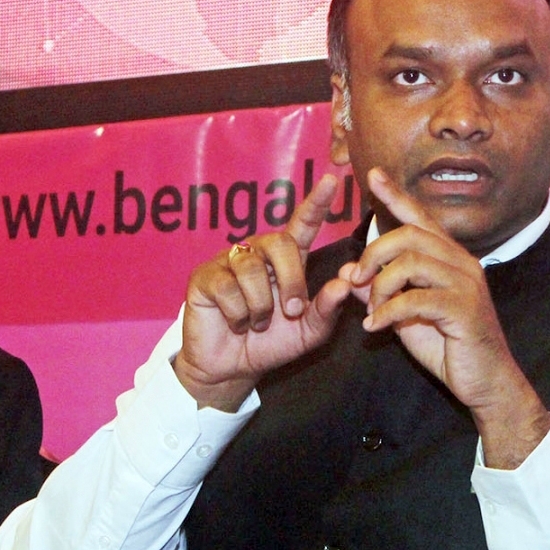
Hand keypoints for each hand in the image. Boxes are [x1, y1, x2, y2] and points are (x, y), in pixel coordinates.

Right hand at [173, 175, 351, 410]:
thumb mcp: (308, 332)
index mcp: (287, 260)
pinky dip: (238, 315)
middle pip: (280, 244)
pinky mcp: (204, 277)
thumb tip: (345, 283)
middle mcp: (258, 253)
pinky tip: (235, 323)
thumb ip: (327, 309)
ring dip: (261, 307)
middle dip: (292, 282)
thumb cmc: (272, 344)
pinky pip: (227, 289)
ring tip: (257, 323)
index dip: (316, 203)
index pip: (302, 225)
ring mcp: (229, 262)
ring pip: (252, 271)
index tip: (333, 181)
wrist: (232, 368)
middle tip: (291, 312)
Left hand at [341, 168, 549, 468]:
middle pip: (410, 235)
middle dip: (375, 253)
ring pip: (412, 262)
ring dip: (380, 285)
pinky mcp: (464, 310)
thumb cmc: (449, 347)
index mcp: (451, 259)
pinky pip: (416, 299)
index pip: (421, 219)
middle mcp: (462, 264)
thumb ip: (380, 291)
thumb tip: (349, 271)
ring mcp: (466, 285)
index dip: (396, 196)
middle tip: (356, 278)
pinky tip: (375, 327)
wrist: (485, 382)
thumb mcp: (406, 316)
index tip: (372, 175)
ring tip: (371, 310)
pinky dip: (388, 311)